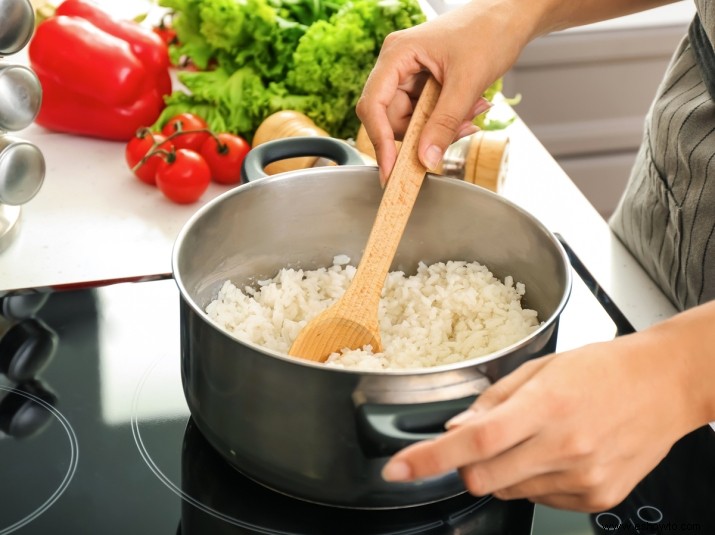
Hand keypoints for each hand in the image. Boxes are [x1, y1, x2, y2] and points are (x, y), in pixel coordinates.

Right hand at [355, 0, 529, 185]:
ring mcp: (410, 75)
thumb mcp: (467, 82)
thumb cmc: (489, 31)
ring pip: (411, 121)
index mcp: (397, 54)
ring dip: (440, 129)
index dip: (380, 141)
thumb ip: (444, 123)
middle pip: (391, 118)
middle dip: (422, 134)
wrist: (511, 16)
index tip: (391, 170)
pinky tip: (469, 112)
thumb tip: (425, 159)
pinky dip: (447, 121)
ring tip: (472, 116)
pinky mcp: (424, 84)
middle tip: (456, 134)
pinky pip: (426, 116)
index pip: (373, 106)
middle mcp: (397, 65)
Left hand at [381, 321, 710, 511]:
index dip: (429, 458)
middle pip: (482, 477)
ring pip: (509, 490)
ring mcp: (582, 477)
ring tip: (536, 437)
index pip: (473, 441)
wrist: (663, 386)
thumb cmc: (602, 368)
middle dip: (466, 464)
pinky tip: (558, 453)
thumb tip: (456, 427)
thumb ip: (493, 401)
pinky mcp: (597, 496)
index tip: (398, 469)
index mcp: (545, 406)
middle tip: (483, 440)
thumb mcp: (541, 369)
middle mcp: (564, 447)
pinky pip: (542, 498)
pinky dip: (535, 480)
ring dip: (504, 469)